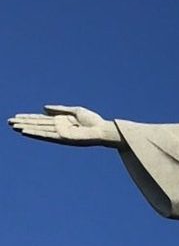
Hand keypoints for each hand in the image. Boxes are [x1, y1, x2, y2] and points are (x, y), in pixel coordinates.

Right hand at [8, 105, 122, 147]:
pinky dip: (36, 133)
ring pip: (39, 130)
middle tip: (8, 122)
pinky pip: (46, 135)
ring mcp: (59, 133)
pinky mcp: (62, 138)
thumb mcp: (75, 111)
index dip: (29, 118)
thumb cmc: (93, 121)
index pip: (41, 119)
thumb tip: (43, 108)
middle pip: (37, 124)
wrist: (102, 130)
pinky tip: (26, 131)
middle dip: (24, 123)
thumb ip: (59, 109)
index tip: (16, 116)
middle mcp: (58, 128)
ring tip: (13, 126)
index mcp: (61, 121)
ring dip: (26, 128)